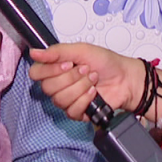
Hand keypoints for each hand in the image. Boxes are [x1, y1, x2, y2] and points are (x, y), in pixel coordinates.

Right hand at [29, 43, 144, 121]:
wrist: (126, 78)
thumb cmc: (106, 62)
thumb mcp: (81, 49)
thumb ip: (57, 51)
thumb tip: (35, 52)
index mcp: (56, 68)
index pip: (36, 73)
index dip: (50, 70)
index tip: (67, 64)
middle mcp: (59, 84)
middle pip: (47, 88)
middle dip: (70, 78)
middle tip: (85, 70)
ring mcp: (67, 99)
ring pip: (60, 99)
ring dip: (80, 87)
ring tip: (92, 80)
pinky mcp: (77, 112)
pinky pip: (72, 110)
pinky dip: (85, 99)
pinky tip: (94, 93)